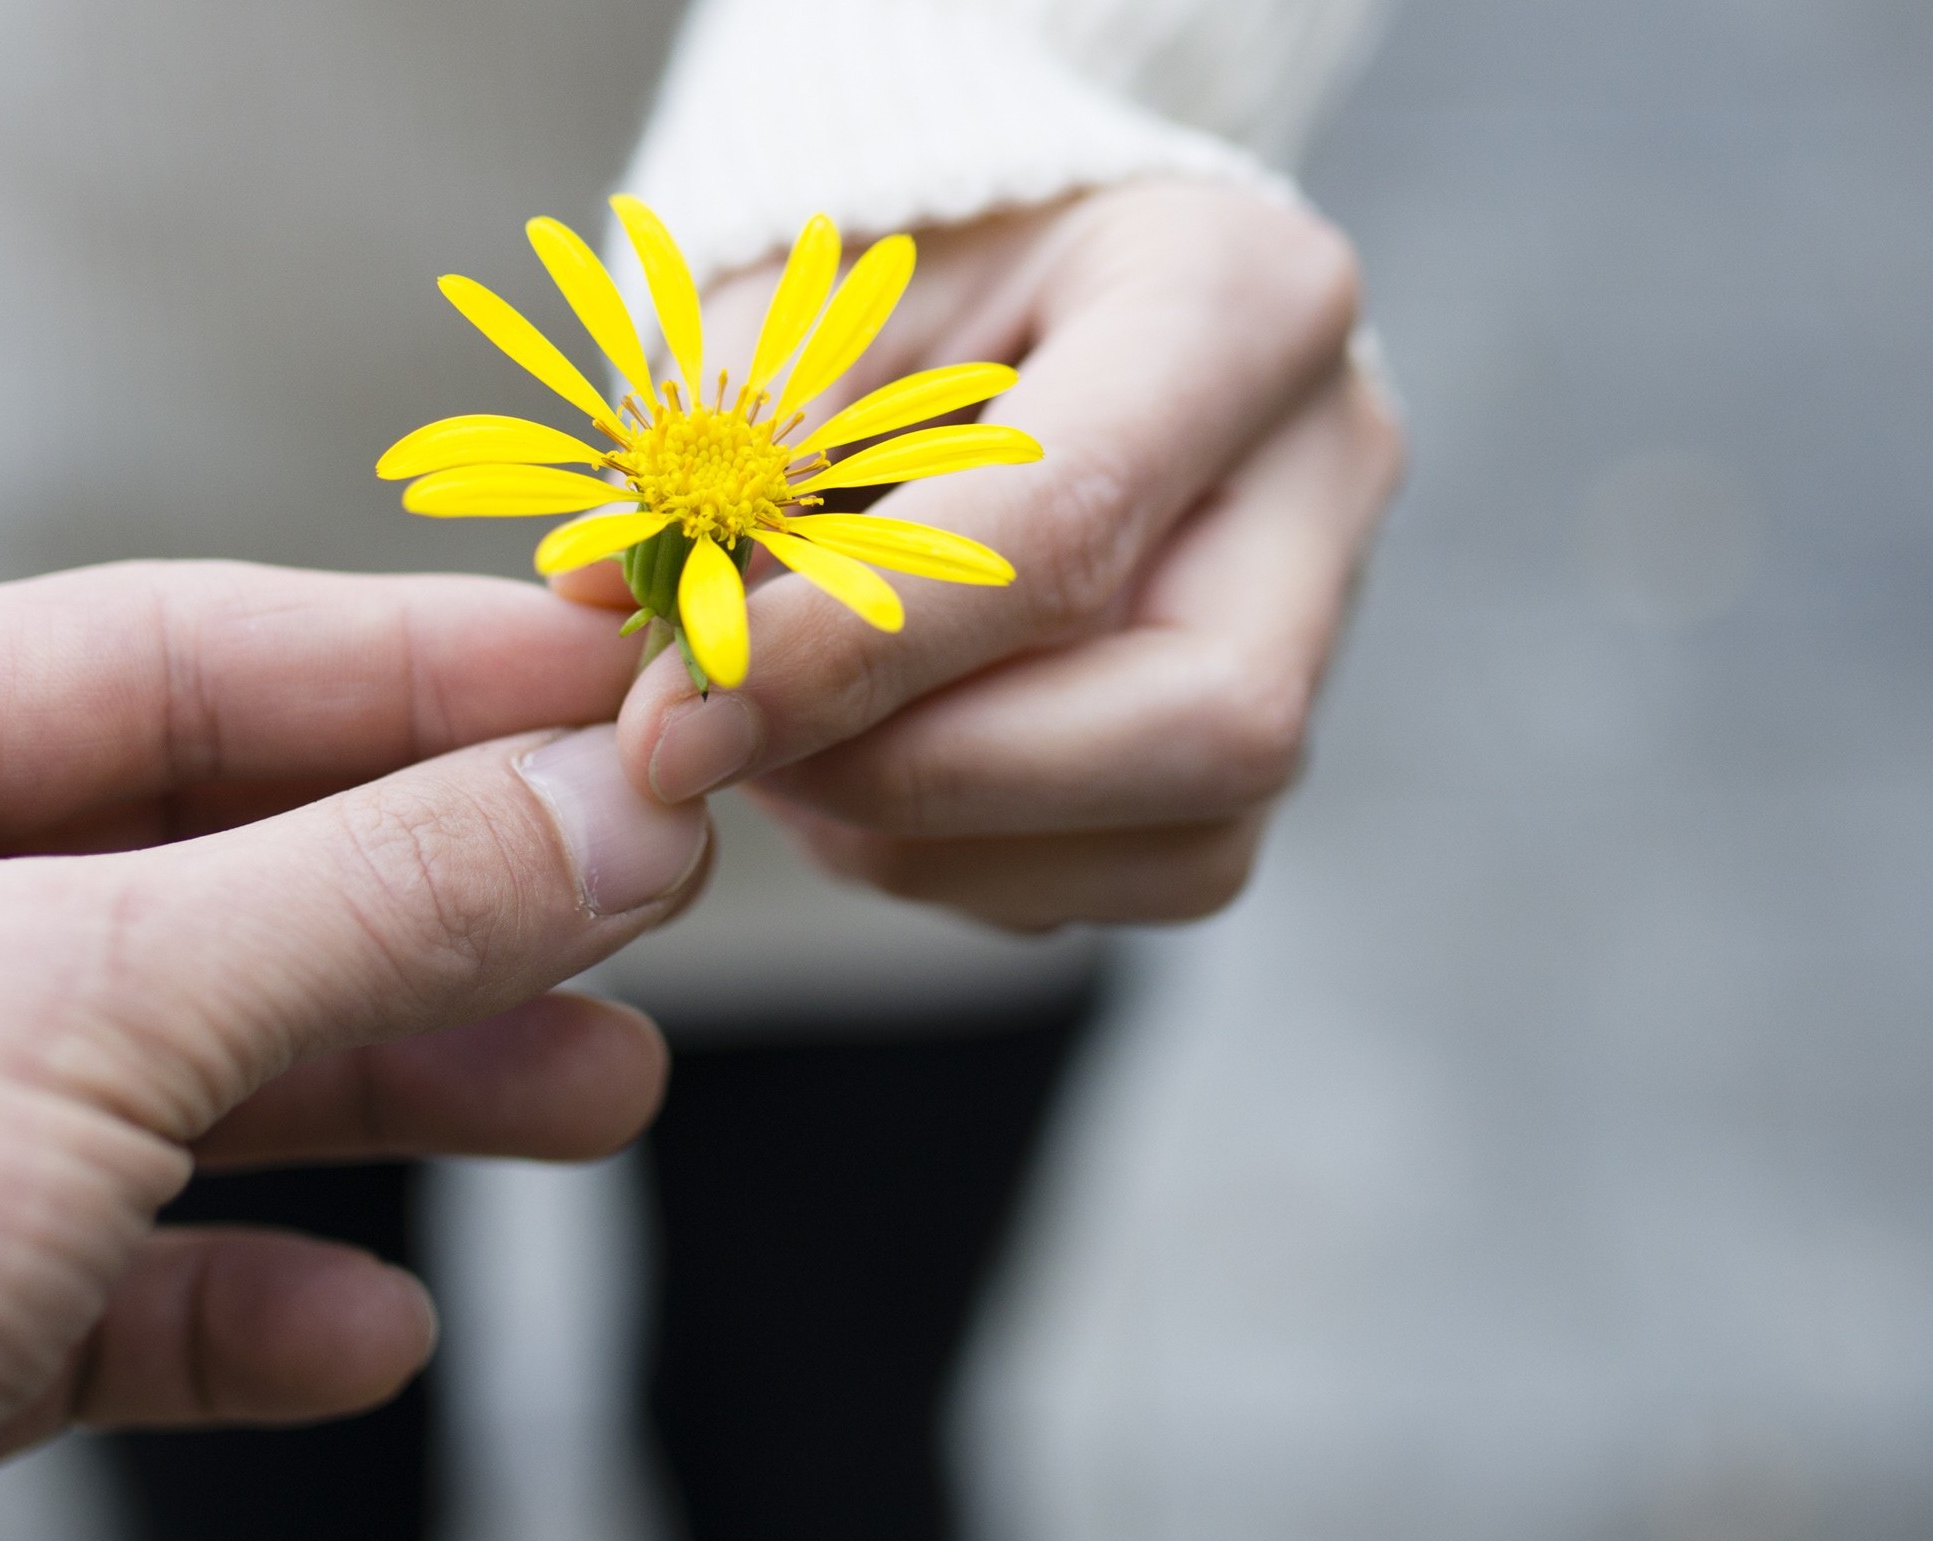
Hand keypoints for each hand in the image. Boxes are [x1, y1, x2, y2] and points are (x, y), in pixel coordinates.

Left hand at [0, 563, 708, 1540]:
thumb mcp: (78, 1014)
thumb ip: (367, 896)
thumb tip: (622, 804)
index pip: (149, 655)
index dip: (404, 670)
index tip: (615, 684)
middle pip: (185, 865)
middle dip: (425, 899)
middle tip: (644, 906)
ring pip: (172, 1072)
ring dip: (387, 1088)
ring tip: (598, 1098)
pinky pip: (106, 1279)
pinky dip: (245, 1298)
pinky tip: (368, 1334)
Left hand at [572, 177, 1403, 930]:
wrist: (1023, 283)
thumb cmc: (914, 267)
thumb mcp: (809, 287)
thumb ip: (730, 431)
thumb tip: (608, 609)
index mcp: (1238, 298)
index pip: (1067, 524)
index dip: (857, 648)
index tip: (674, 714)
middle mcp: (1323, 474)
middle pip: (1200, 720)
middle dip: (927, 775)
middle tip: (719, 751)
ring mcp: (1323, 625)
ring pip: (1180, 842)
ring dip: (927, 836)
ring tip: (770, 745)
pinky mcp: (1257, 749)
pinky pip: (1125, 881)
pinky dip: (955, 857)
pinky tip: (847, 767)